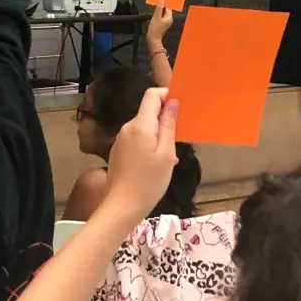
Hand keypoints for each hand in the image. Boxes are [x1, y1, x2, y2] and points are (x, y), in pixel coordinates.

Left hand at [103, 87, 179, 221]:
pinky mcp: (119, 151)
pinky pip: (137, 140)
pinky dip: (150, 144)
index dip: (167, 95)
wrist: (123, 206)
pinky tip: (158, 163)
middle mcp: (128, 127)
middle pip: (148, 112)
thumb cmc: (149, 181)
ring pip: (144, 128)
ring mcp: (121, 140)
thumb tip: (172, 102)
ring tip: (171, 155)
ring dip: (159, 134)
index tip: (182, 106)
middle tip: (181, 135)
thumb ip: (169, 125)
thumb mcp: (166, 154)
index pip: (152, 95)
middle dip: (165, 119)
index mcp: (140, 125)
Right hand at [147, 1, 173, 44]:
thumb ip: (159, 8)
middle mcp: (168, 19)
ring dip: (158, 10)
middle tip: (155, 2)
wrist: (152, 39)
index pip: (168, 8)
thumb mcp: (156, 17)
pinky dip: (157, 14)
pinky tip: (153, 12)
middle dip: (161, 6)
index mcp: (169, 17)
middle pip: (165, 10)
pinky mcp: (161, 24)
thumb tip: (162, 0)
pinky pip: (160, 17)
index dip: (164, 3)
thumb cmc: (155, 28)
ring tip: (153, 6)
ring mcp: (165, 22)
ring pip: (162, 13)